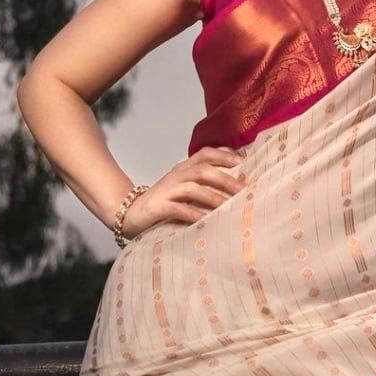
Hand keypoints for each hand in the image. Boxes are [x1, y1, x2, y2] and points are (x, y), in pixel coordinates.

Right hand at [121, 145, 247, 238]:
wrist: (129, 212)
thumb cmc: (164, 202)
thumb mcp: (185, 188)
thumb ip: (204, 183)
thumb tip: (237, 185)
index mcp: (184, 168)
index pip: (206, 153)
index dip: (225, 155)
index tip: (246, 162)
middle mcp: (177, 175)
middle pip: (203, 170)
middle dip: (226, 179)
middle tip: (245, 191)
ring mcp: (167, 190)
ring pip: (193, 188)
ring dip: (214, 197)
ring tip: (231, 207)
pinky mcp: (158, 207)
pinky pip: (178, 209)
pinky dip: (194, 214)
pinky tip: (207, 221)